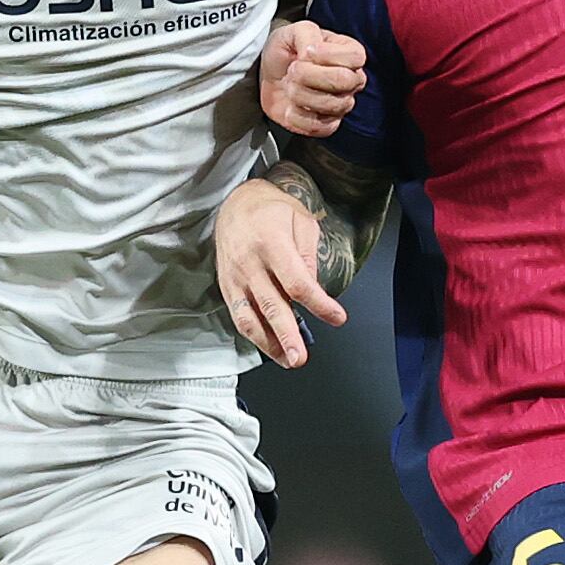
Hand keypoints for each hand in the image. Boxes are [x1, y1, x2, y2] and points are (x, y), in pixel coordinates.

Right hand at [215, 175, 342, 366]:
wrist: (234, 204)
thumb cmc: (271, 210)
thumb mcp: (300, 221)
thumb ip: (308, 254)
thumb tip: (314, 287)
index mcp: (272, 243)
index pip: (296, 282)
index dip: (318, 304)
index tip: (337, 318)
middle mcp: (250, 263)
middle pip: (271, 305)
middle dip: (286, 335)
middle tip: (300, 358)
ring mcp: (235, 278)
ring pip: (250, 317)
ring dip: (268, 343)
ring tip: (287, 360)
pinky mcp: (227, 287)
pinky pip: (239, 316)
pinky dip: (255, 335)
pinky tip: (271, 347)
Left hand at [261, 19, 365, 136]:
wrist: (269, 76)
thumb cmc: (286, 52)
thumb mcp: (293, 31)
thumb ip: (307, 34)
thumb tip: (312, 51)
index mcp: (350, 54)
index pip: (354, 57)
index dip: (326, 55)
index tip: (305, 52)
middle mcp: (352, 80)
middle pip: (344, 81)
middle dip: (310, 75)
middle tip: (292, 70)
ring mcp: (341, 104)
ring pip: (333, 105)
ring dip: (302, 95)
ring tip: (290, 86)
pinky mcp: (326, 124)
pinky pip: (322, 128)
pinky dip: (300, 119)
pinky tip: (290, 108)